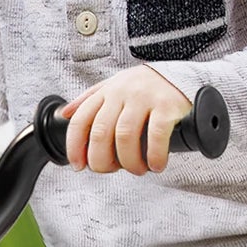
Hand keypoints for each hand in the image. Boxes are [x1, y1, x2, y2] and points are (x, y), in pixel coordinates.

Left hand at [58, 66, 192, 175]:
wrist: (181, 76)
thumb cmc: (145, 87)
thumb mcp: (114, 86)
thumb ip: (89, 99)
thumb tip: (64, 114)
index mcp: (107, 92)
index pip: (81, 120)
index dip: (75, 147)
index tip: (79, 165)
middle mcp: (122, 93)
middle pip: (100, 133)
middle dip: (102, 160)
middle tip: (112, 170)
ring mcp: (145, 98)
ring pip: (125, 137)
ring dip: (129, 162)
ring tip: (137, 169)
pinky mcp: (167, 106)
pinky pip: (156, 136)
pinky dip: (154, 156)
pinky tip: (156, 165)